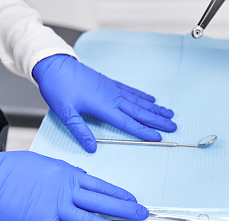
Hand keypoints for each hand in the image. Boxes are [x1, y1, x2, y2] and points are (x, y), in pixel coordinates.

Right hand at [0, 151, 147, 220]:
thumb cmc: (11, 168)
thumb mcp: (43, 162)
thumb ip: (64, 172)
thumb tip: (79, 178)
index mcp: (68, 173)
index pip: (101, 185)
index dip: (120, 194)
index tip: (133, 200)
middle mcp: (67, 190)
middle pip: (103, 202)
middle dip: (126, 210)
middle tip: (143, 216)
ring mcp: (56, 208)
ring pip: (92, 220)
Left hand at [33, 54, 176, 152]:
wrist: (54, 64)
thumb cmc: (58, 87)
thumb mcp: (65, 112)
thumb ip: (79, 130)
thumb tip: (91, 148)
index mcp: (103, 106)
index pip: (128, 123)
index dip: (144, 131)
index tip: (158, 137)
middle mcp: (112, 97)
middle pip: (140, 112)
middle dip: (157, 120)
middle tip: (174, 126)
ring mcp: (112, 88)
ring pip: (139, 101)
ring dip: (155, 109)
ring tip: (169, 113)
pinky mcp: (109, 83)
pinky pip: (131, 91)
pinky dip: (143, 96)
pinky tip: (151, 100)